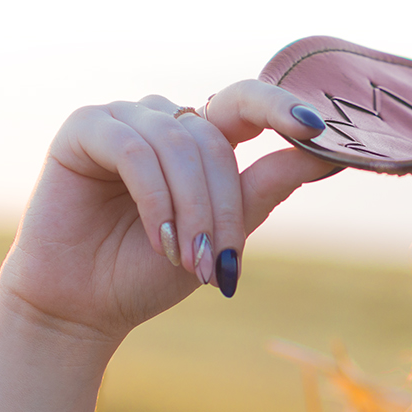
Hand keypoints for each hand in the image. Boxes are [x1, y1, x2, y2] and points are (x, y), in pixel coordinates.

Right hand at [0, 80, 336, 346]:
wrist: (83, 308)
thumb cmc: (148, 272)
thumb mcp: (220, 235)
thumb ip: (264, 189)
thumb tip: (329, 154)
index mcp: (199, 139)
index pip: (247, 104)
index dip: (281, 108)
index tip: (317, 129)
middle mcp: (162, 120)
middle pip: (214, 141)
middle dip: (222, 206)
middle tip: (219, 262)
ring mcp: (122, 118)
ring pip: (178, 145)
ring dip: (190, 209)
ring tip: (186, 260)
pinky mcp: (83, 129)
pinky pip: (134, 150)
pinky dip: (154, 197)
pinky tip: (157, 237)